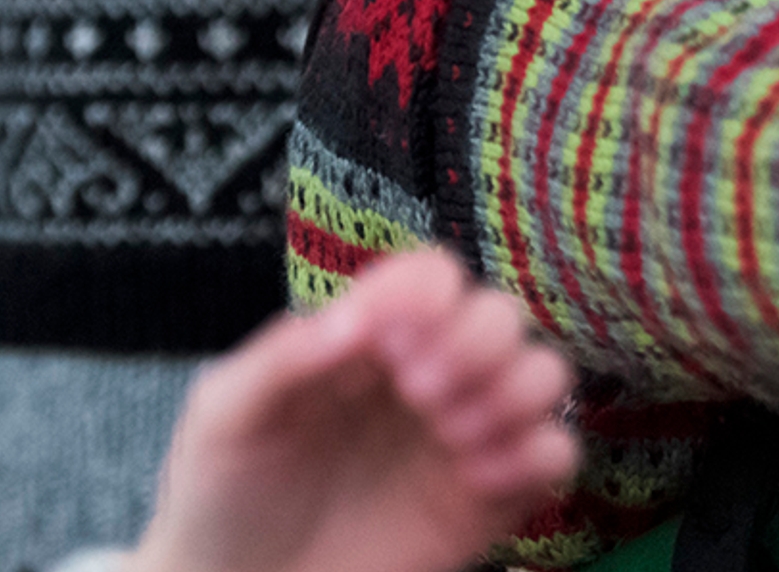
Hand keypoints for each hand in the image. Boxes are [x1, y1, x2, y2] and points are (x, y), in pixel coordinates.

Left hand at [121, 251, 578, 571]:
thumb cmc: (221, 494)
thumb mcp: (222, 415)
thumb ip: (280, 358)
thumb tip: (351, 320)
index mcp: (369, 341)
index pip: (431, 277)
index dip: (422, 294)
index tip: (381, 342)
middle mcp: (429, 376)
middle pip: (500, 314)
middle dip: (472, 342)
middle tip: (418, 391)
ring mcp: (463, 438)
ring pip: (546, 374)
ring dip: (512, 391)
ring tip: (452, 435)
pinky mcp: (489, 501)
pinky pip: (557, 456)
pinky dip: (536, 454)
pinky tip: (476, 481)